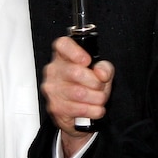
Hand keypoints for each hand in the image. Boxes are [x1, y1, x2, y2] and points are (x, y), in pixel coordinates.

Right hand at [42, 36, 113, 157]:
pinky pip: (79, 109)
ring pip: (79, 93)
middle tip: (100, 86)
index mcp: (63, 56)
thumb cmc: (88, 85)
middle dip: (96, 82)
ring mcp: (52, 89)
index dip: (75, 51)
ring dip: (97, 98)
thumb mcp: (102, 71)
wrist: (81, 111)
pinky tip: (94, 108)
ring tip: (99, 98)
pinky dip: (93, 110)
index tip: (87, 61)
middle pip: (75, 72)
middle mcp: (53, 70)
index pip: (62, 45)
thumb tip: (101, 73)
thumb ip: (105, 68)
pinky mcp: (55, 107)